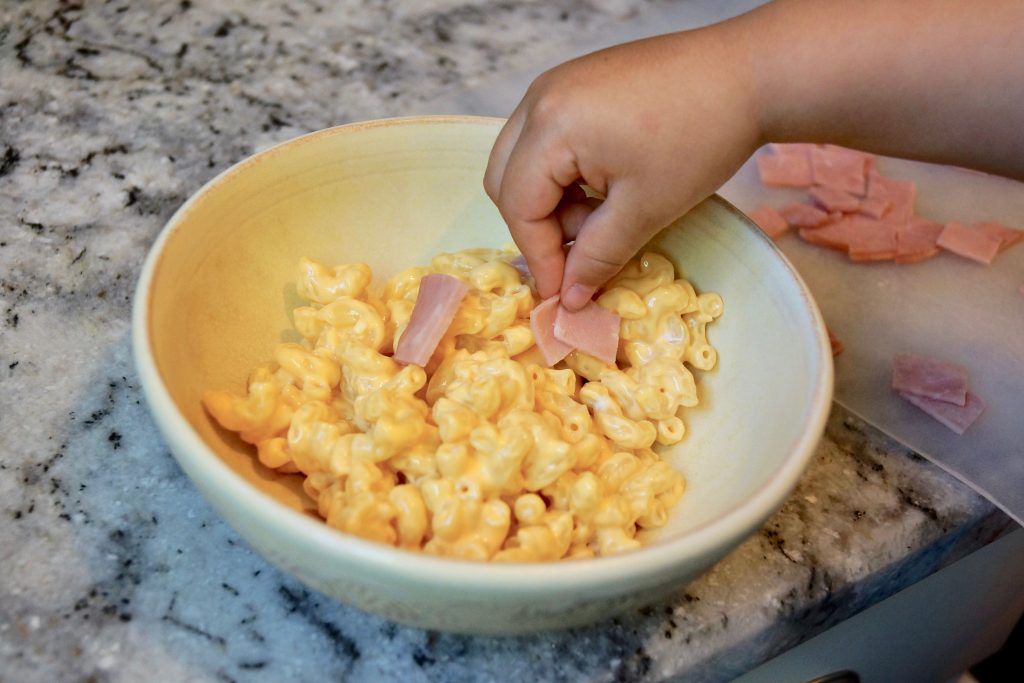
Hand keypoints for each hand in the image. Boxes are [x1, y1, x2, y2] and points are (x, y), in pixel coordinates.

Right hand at [484, 26, 761, 309]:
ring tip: (604, 216)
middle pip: (505, 179)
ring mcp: (558, 84)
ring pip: (523, 159)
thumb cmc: (701, 137)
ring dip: (551, 200)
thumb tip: (568, 299)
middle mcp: (540, 98)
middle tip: (581, 252)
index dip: (539, 257)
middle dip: (537, 226)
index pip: (518, 205)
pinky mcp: (578, 82)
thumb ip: (597, 256)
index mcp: (551, 126)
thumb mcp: (646, 209)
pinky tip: (607, 185)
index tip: (564, 294)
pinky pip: (546, 137)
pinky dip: (563, 172)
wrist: (748, 73)